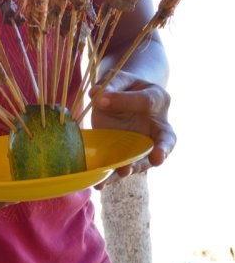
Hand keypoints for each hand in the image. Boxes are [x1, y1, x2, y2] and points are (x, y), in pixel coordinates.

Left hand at [89, 69, 176, 183]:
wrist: (121, 96)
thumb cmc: (124, 86)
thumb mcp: (118, 78)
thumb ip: (110, 85)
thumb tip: (96, 94)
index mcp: (158, 99)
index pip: (146, 101)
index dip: (125, 101)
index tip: (100, 100)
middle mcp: (157, 126)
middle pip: (165, 139)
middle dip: (163, 149)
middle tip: (158, 158)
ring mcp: (143, 144)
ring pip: (144, 160)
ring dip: (133, 166)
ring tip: (123, 171)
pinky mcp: (126, 155)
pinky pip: (122, 167)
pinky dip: (111, 177)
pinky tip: (99, 183)